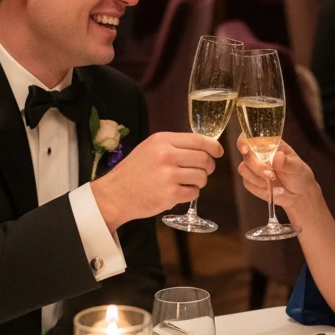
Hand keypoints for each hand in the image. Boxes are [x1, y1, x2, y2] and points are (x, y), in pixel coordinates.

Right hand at [92, 132, 221, 229]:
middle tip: (204, 171)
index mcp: (162, 140)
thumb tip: (203, 146)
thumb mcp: (151, 148)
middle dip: (208, 166)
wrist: (115, 194)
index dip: (214, 146)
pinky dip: (191, 193)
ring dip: (199, 181)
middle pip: (204, 159)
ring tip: (187, 182)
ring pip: (202, 177)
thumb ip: (174, 145)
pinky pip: (194, 193)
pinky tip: (179, 192)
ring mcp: (169, 175)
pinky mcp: (170, 194)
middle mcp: (166, 155)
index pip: (199, 140)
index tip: (218, 152)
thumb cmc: (134, 171)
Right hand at [236, 134, 320, 221]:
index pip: (250, 136)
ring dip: (258, 179)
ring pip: (243, 169)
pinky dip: (260, 189)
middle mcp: (258, 153)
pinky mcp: (250, 181)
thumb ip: (287, 162)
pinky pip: (247, 183)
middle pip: (246, 155)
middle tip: (272, 175)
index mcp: (269, 144)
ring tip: (276, 183)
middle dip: (257, 167)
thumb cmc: (298, 174)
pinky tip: (274, 190)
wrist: (298, 193)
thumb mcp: (297, 167)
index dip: (244, 141)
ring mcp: (252, 167)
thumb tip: (277, 156)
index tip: (245, 150)